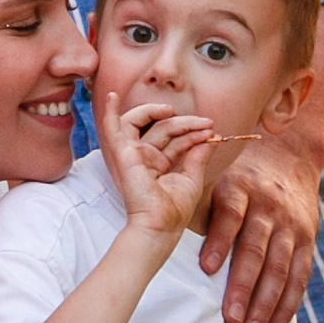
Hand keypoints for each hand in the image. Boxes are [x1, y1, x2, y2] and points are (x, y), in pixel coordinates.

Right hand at [106, 90, 218, 238]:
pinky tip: (112, 97)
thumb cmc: (174, 210)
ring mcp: (132, 154)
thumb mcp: (192, 178)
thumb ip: (198, 156)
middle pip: (163, 128)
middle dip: (185, 123)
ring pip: (142, 122)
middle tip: (206, 123)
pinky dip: (110, 112)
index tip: (213, 132)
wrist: (161, 225)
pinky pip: (111, 128)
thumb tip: (211, 136)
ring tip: (171, 110)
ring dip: (156, 112)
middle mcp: (144, 157)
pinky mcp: (122, 154)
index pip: (176, 139)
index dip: (194, 132)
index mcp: (159, 164)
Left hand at [200, 128, 320, 322]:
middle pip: (256, 250)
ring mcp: (291, 225)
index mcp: (240, 190)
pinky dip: (287, 306)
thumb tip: (164, 241)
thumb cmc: (241, 178)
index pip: (230, 217)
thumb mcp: (219, 180)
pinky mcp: (308, 240)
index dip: (219, 242)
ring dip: (265, 305)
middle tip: (231, 320)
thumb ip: (200, 209)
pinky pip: (299, 277)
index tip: (206, 269)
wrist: (291, 156)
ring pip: (280, 270)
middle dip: (244, 288)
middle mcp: (268, 208)